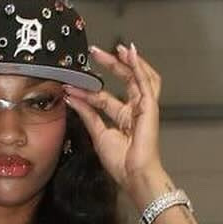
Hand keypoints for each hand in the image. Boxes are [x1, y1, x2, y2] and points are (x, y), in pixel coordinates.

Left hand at [61, 41, 166, 195]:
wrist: (134, 175)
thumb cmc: (121, 163)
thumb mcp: (98, 134)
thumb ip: (87, 114)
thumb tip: (72, 98)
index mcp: (123, 118)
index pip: (104, 97)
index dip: (88, 90)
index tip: (72, 82)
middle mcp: (134, 110)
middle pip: (124, 80)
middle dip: (110, 65)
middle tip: (95, 52)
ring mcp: (144, 107)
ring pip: (138, 77)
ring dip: (129, 61)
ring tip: (118, 48)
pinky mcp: (150, 107)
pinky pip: (146, 82)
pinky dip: (139, 66)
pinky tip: (130, 54)